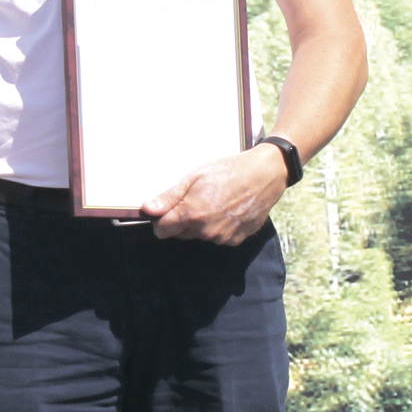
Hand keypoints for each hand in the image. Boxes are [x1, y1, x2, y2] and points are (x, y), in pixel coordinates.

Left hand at [140, 146, 288, 245]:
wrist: (264, 175)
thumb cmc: (228, 171)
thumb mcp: (194, 178)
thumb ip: (169, 197)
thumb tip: (147, 209)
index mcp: (191, 214)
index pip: (161, 231)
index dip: (161, 219)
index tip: (166, 210)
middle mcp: (205, 231)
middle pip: (179, 234)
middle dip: (181, 221)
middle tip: (195, 200)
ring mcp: (221, 237)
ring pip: (198, 236)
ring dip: (200, 224)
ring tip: (214, 202)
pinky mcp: (235, 240)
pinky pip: (217, 238)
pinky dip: (217, 227)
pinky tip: (227, 210)